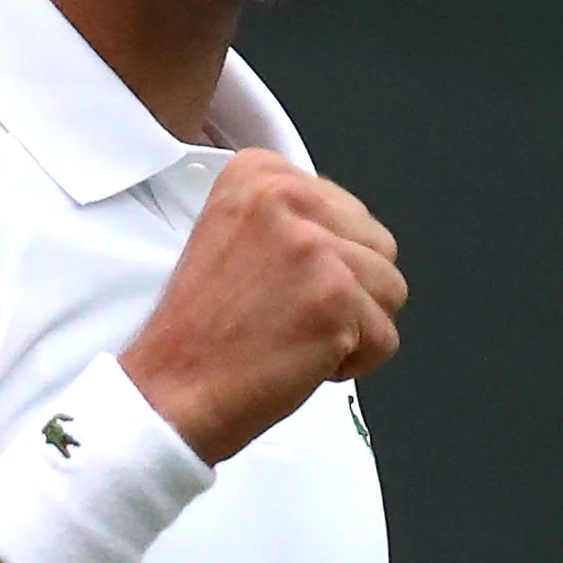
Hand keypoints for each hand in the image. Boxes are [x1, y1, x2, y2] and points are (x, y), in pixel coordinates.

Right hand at [117, 149, 405, 463]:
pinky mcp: (336, 297)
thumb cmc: (203, 329)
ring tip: (293, 334)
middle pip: (377, 245)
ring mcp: (313, 246)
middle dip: (348, 290)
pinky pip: (386, 337)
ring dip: (355, 326)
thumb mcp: (236, 235)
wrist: (171, 389)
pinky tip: (300, 360)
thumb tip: (357, 233)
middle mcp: (286, 195)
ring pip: (391, 288)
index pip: (348, 211)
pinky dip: (354, 362)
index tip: (274, 283)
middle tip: (283, 313)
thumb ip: (294, 218)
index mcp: (257, 172)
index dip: (325, 261)